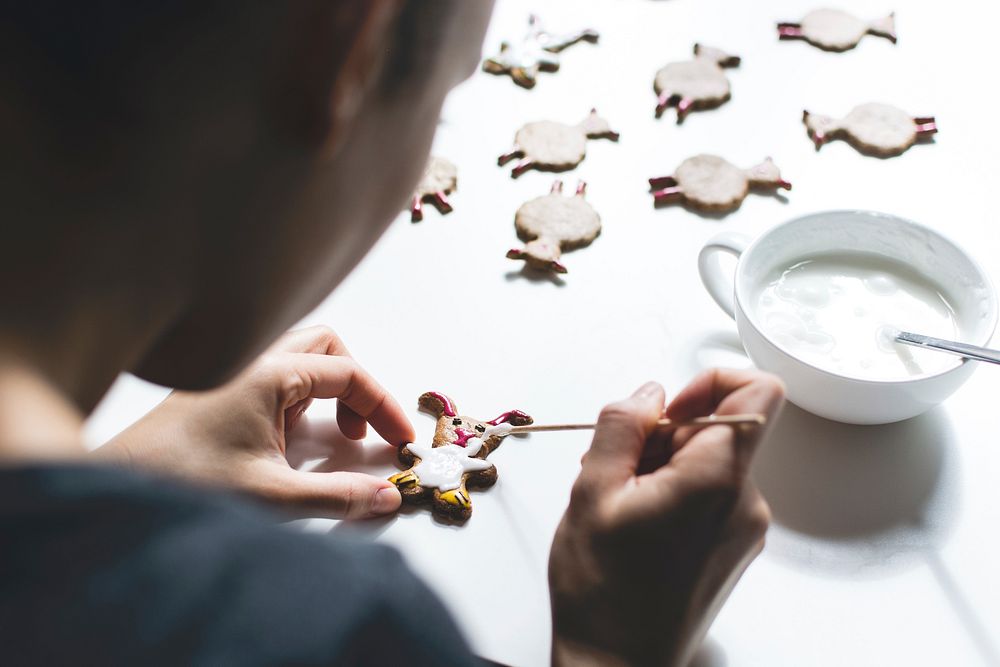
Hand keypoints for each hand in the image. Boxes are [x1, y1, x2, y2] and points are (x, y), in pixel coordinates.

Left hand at [95, 326, 413, 518]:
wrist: (115, 486)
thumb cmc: (185, 481)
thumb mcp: (272, 495)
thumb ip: (338, 496)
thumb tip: (388, 497)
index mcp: (269, 373)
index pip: (349, 374)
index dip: (384, 406)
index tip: (400, 441)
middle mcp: (253, 361)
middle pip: (327, 348)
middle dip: (356, 386)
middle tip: (362, 431)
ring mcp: (234, 374)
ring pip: (301, 359)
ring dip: (328, 390)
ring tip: (332, 435)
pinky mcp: (220, 392)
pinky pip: (277, 378)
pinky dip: (302, 400)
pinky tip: (293, 440)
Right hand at [549, 369, 784, 665]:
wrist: (618, 666)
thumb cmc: (602, 590)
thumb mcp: (592, 492)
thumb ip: (622, 427)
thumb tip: (649, 394)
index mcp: (718, 481)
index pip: (758, 391)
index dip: (710, 383)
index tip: (665, 413)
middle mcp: (746, 502)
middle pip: (722, 429)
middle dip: (665, 434)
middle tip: (614, 468)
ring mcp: (744, 529)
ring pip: (710, 462)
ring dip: (662, 465)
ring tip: (616, 503)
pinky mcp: (733, 547)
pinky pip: (710, 495)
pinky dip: (673, 492)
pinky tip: (633, 523)